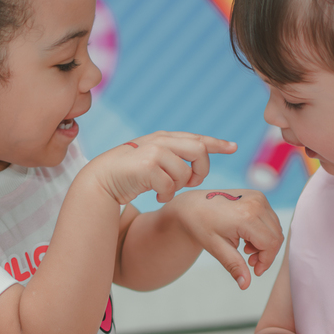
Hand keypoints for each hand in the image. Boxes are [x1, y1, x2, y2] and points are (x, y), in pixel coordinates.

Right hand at [86, 132, 235, 205]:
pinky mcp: (148, 166)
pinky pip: (171, 185)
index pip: (197, 138)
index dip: (217, 143)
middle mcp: (161, 141)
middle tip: (192, 183)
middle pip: (199, 150)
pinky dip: (167, 195)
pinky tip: (158, 196)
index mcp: (165, 138)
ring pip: (185, 173)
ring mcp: (154, 152)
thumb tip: (196, 168)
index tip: (233, 147)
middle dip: (201, 170)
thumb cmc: (128, 173)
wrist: (101, 179)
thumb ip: (172, 158)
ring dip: (179, 187)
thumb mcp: (153, 159)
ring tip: (167, 191)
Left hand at [170, 188, 281, 288]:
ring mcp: (258, 197)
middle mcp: (256, 203)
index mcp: (246, 216)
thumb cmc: (201, 225)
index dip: (266, 261)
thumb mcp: (217, 248)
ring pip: (275, 228)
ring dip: (266, 243)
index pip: (270, 244)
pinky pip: (270, 219)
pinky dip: (264, 232)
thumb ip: (235, 266)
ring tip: (246, 249)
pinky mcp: (258, 196)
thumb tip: (245, 285)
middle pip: (276, 236)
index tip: (255, 271)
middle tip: (249, 262)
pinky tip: (247, 238)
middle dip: (266, 254)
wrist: (193, 205)